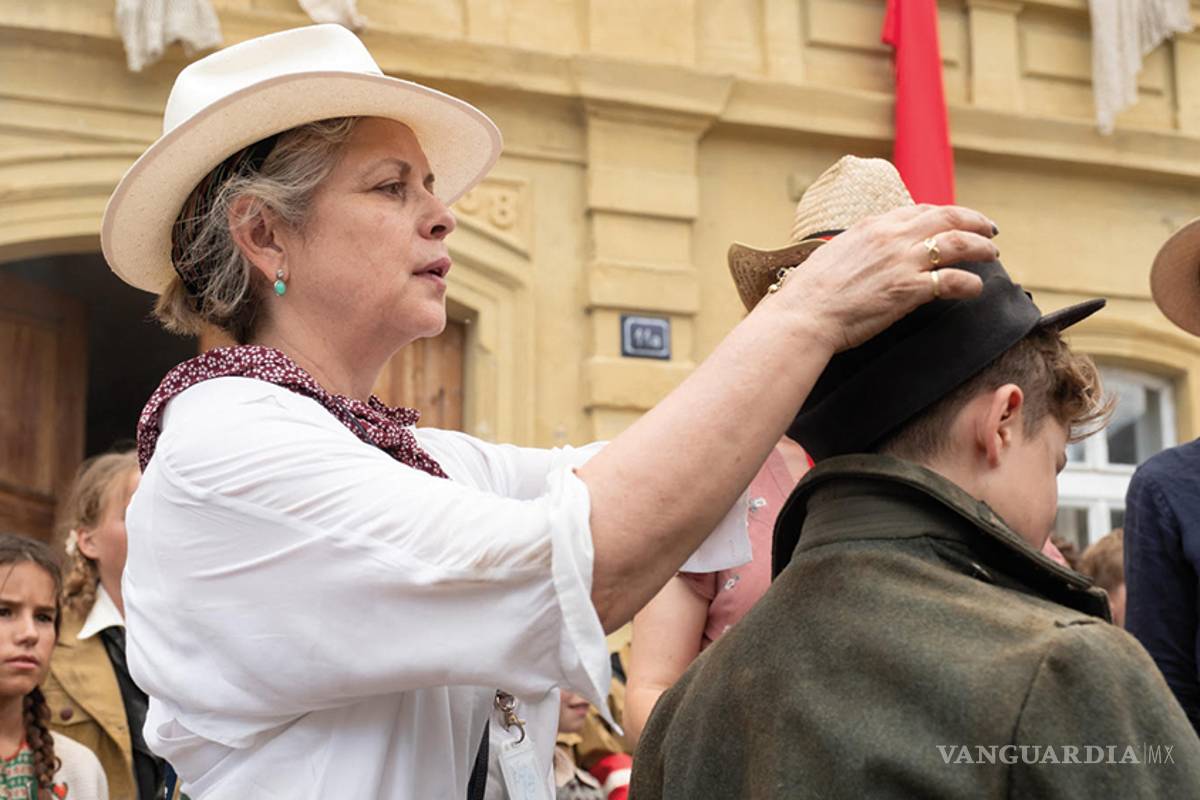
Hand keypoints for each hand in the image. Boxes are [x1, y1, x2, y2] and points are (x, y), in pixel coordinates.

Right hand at [771, 204, 997, 351]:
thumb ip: (858, 248)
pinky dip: (971, 284)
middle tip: (990, 231)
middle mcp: (892, 237)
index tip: (957, 219)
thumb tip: (865, 253)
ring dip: (981, 247)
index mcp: (872, 225)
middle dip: (975, 222)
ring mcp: (902, 262)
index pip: (920, 210)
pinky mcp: (909, 290)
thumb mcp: (834, 254)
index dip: (944, 213)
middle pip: (948, 217)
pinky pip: (952, 280)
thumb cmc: (809, 292)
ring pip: (958, 243)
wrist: (804, 315)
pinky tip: (976, 289)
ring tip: (992, 254)